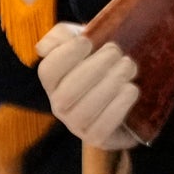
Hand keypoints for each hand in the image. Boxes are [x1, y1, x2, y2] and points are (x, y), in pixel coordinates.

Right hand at [36, 22, 143, 150]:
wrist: (122, 92)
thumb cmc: (98, 63)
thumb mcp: (80, 42)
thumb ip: (60, 36)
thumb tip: (42, 48)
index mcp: (52, 81)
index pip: (47, 71)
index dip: (66, 55)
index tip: (87, 41)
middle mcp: (59, 105)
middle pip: (67, 92)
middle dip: (94, 68)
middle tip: (117, 52)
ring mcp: (76, 124)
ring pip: (85, 111)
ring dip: (109, 85)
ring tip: (128, 67)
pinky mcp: (96, 137)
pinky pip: (102, 127)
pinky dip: (118, 106)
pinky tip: (131, 89)